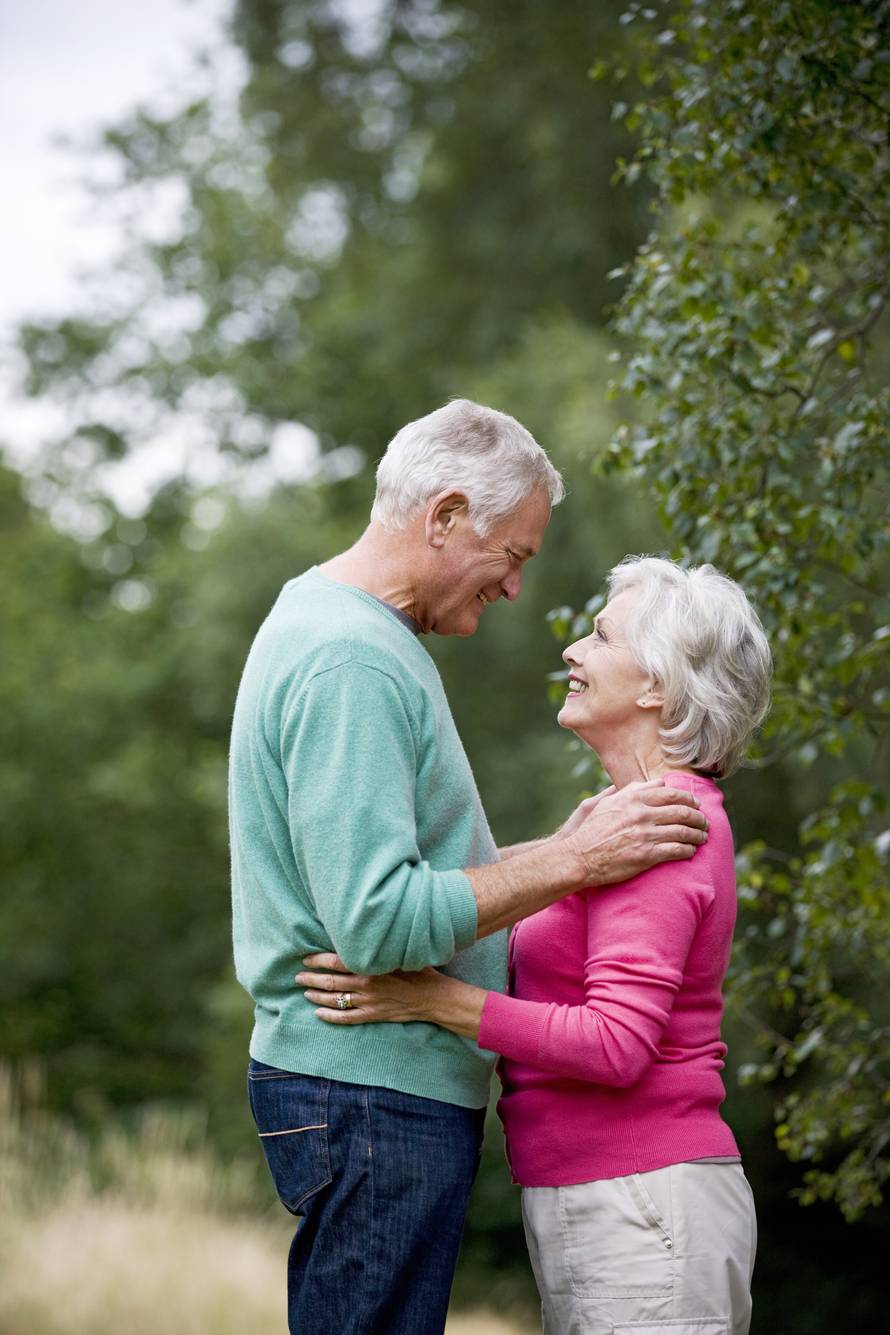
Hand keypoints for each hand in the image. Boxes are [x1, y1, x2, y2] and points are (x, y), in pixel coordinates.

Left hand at [295, 953, 444, 1025]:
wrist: (432, 997)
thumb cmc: (417, 970)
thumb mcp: (398, 953)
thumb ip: (378, 947)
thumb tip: (361, 935)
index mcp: (370, 966)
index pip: (335, 962)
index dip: (318, 960)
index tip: (306, 958)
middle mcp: (365, 984)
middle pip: (330, 981)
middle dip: (311, 978)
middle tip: (298, 976)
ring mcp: (368, 1002)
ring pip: (334, 1000)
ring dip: (316, 996)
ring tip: (305, 992)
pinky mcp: (372, 1016)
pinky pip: (345, 1018)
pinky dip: (330, 1016)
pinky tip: (318, 1013)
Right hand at [562, 778, 708, 884]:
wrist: (580, 856)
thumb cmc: (591, 830)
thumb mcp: (607, 803)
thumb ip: (632, 791)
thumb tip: (655, 783)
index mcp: (633, 799)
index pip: (670, 793)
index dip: (687, 798)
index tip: (695, 804)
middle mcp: (641, 814)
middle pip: (682, 811)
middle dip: (698, 817)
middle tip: (704, 821)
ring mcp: (645, 834)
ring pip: (683, 831)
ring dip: (697, 834)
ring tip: (703, 837)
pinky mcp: (647, 855)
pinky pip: (677, 850)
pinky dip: (688, 850)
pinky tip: (692, 851)